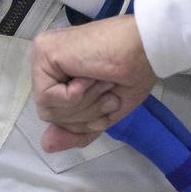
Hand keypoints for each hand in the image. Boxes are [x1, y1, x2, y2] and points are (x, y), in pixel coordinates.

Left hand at [32, 16, 156, 151]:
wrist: (147, 46)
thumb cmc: (135, 69)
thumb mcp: (105, 111)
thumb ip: (77, 130)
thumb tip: (46, 145)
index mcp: (64, 73)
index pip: (58, 115)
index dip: (84, 120)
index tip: (110, 100)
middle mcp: (49, 62)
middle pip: (51, 115)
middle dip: (84, 114)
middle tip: (108, 90)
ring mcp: (43, 54)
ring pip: (48, 110)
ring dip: (83, 105)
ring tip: (103, 82)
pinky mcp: (44, 50)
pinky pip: (47, 97)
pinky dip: (74, 96)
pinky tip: (89, 76)